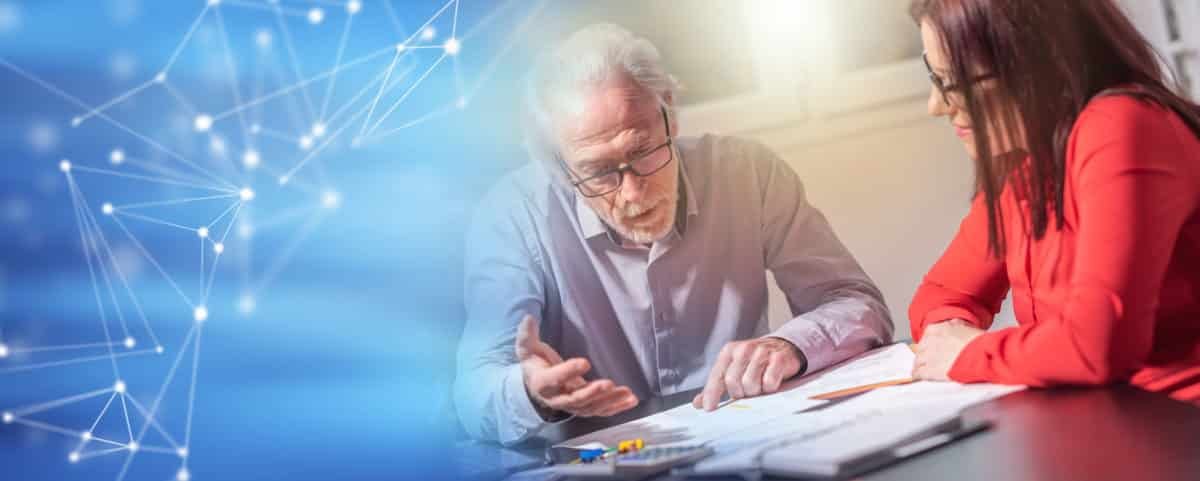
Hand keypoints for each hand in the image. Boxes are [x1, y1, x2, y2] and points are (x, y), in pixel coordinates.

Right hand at [516, 315, 638, 417]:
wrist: (535, 386)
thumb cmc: (534, 363)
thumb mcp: (527, 348)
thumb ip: (527, 334)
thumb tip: (529, 317)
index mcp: (542, 383)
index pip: (554, 379)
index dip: (569, 372)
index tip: (585, 362)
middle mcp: (557, 399)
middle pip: (575, 400)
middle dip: (593, 393)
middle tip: (608, 384)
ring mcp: (572, 406)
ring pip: (591, 407)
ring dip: (610, 401)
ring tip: (627, 393)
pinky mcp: (585, 408)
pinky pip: (601, 411)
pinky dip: (617, 407)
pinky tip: (631, 400)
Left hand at [693, 337, 805, 410]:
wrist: (783, 347)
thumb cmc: (754, 363)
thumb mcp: (734, 369)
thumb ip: (717, 386)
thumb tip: (698, 403)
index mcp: (729, 352)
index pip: (717, 375)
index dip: (711, 393)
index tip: (709, 408)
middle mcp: (744, 349)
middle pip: (733, 381)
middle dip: (739, 393)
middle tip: (746, 393)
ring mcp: (762, 352)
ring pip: (750, 383)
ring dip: (754, 392)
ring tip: (758, 388)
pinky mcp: (778, 359)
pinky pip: (769, 382)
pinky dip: (769, 387)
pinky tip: (770, 383)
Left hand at [912, 319, 984, 380]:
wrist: (983, 356)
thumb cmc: (980, 344)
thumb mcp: (968, 328)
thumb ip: (957, 326)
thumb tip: (954, 325)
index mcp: (940, 328)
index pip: (928, 333)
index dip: (929, 341)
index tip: (930, 346)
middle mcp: (931, 341)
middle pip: (921, 348)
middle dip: (924, 354)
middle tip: (927, 359)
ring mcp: (929, 356)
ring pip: (917, 361)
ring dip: (920, 365)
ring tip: (922, 369)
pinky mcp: (930, 370)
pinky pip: (918, 373)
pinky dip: (918, 375)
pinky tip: (919, 378)